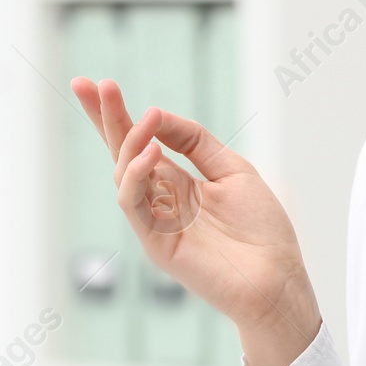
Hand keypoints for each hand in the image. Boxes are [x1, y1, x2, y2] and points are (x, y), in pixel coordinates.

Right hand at [69, 78, 321, 363]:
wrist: (278, 281)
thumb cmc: (262, 231)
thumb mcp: (231, 169)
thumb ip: (194, 141)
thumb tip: (156, 114)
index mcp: (178, 181)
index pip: (140, 142)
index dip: (117, 115)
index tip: (95, 84)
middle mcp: (162, 199)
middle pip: (122, 153)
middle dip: (104, 118)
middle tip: (88, 85)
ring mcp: (156, 222)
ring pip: (125, 174)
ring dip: (128, 141)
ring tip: (143, 116)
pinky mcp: (157, 244)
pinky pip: (134, 204)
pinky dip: (136, 176)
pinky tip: (149, 153)